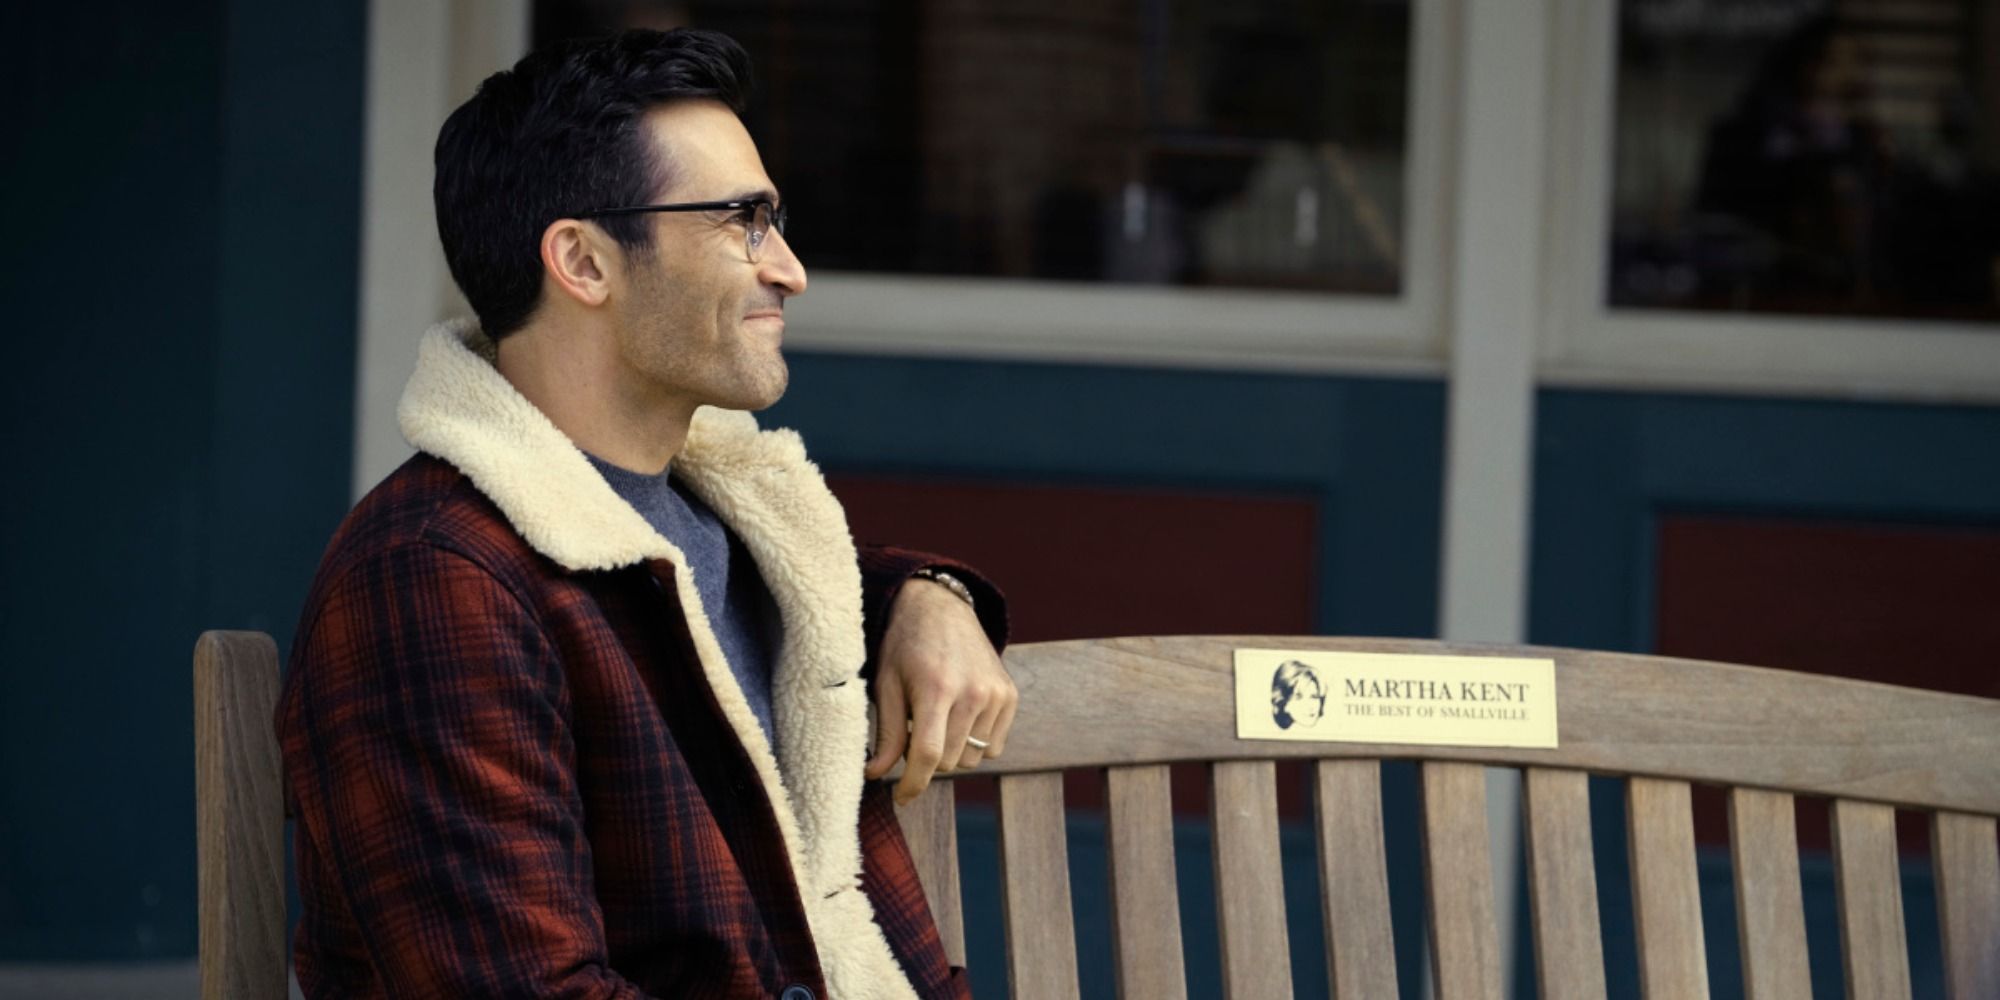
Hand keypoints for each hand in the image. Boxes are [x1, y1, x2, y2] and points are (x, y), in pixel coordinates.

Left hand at [864, 576, 1016, 805]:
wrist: (942, 609)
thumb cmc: (906, 647)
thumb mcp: (887, 685)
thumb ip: (887, 733)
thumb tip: (875, 775)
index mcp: (936, 688)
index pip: (929, 755)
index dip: (913, 784)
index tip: (901, 797)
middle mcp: (972, 692)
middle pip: (950, 762)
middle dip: (929, 758)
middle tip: (915, 731)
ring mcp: (996, 694)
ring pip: (972, 759)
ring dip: (952, 751)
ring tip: (938, 719)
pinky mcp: (1011, 696)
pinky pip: (994, 748)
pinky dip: (975, 744)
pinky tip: (960, 717)